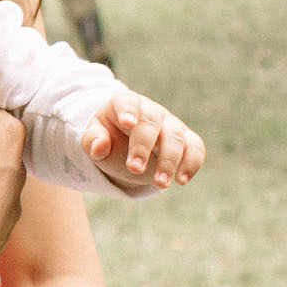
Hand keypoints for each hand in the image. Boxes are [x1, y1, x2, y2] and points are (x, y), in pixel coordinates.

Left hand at [83, 89, 204, 188]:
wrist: (127, 147)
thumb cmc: (109, 139)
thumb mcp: (94, 139)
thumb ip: (92, 141)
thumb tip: (99, 146)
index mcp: (126, 104)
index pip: (128, 103)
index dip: (128, 111)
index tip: (128, 123)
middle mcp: (151, 111)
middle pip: (152, 123)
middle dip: (144, 147)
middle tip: (135, 169)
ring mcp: (171, 124)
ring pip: (175, 137)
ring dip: (169, 161)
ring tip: (160, 183)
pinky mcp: (187, 139)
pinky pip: (195, 147)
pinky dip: (191, 163)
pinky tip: (182, 180)